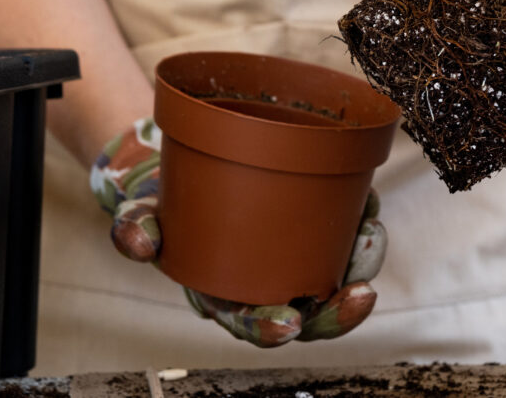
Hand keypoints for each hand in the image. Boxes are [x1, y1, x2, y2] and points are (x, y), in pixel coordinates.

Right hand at [89, 118, 386, 347]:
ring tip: (370, 232)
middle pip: (311, 314)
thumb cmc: (160, 205)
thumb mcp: (138, 214)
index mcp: (227, 297)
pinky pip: (344, 234)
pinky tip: (367, 204)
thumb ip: (134, 229)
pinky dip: (359, 220)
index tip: (289, 323)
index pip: (256, 327)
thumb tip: (137, 243)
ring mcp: (294, 257)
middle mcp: (266, 285)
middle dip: (340, 311)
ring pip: (338, 275)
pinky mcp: (313, 226)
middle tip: (361, 292)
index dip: (274, 331)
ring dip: (361, 262)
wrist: (178, 174)